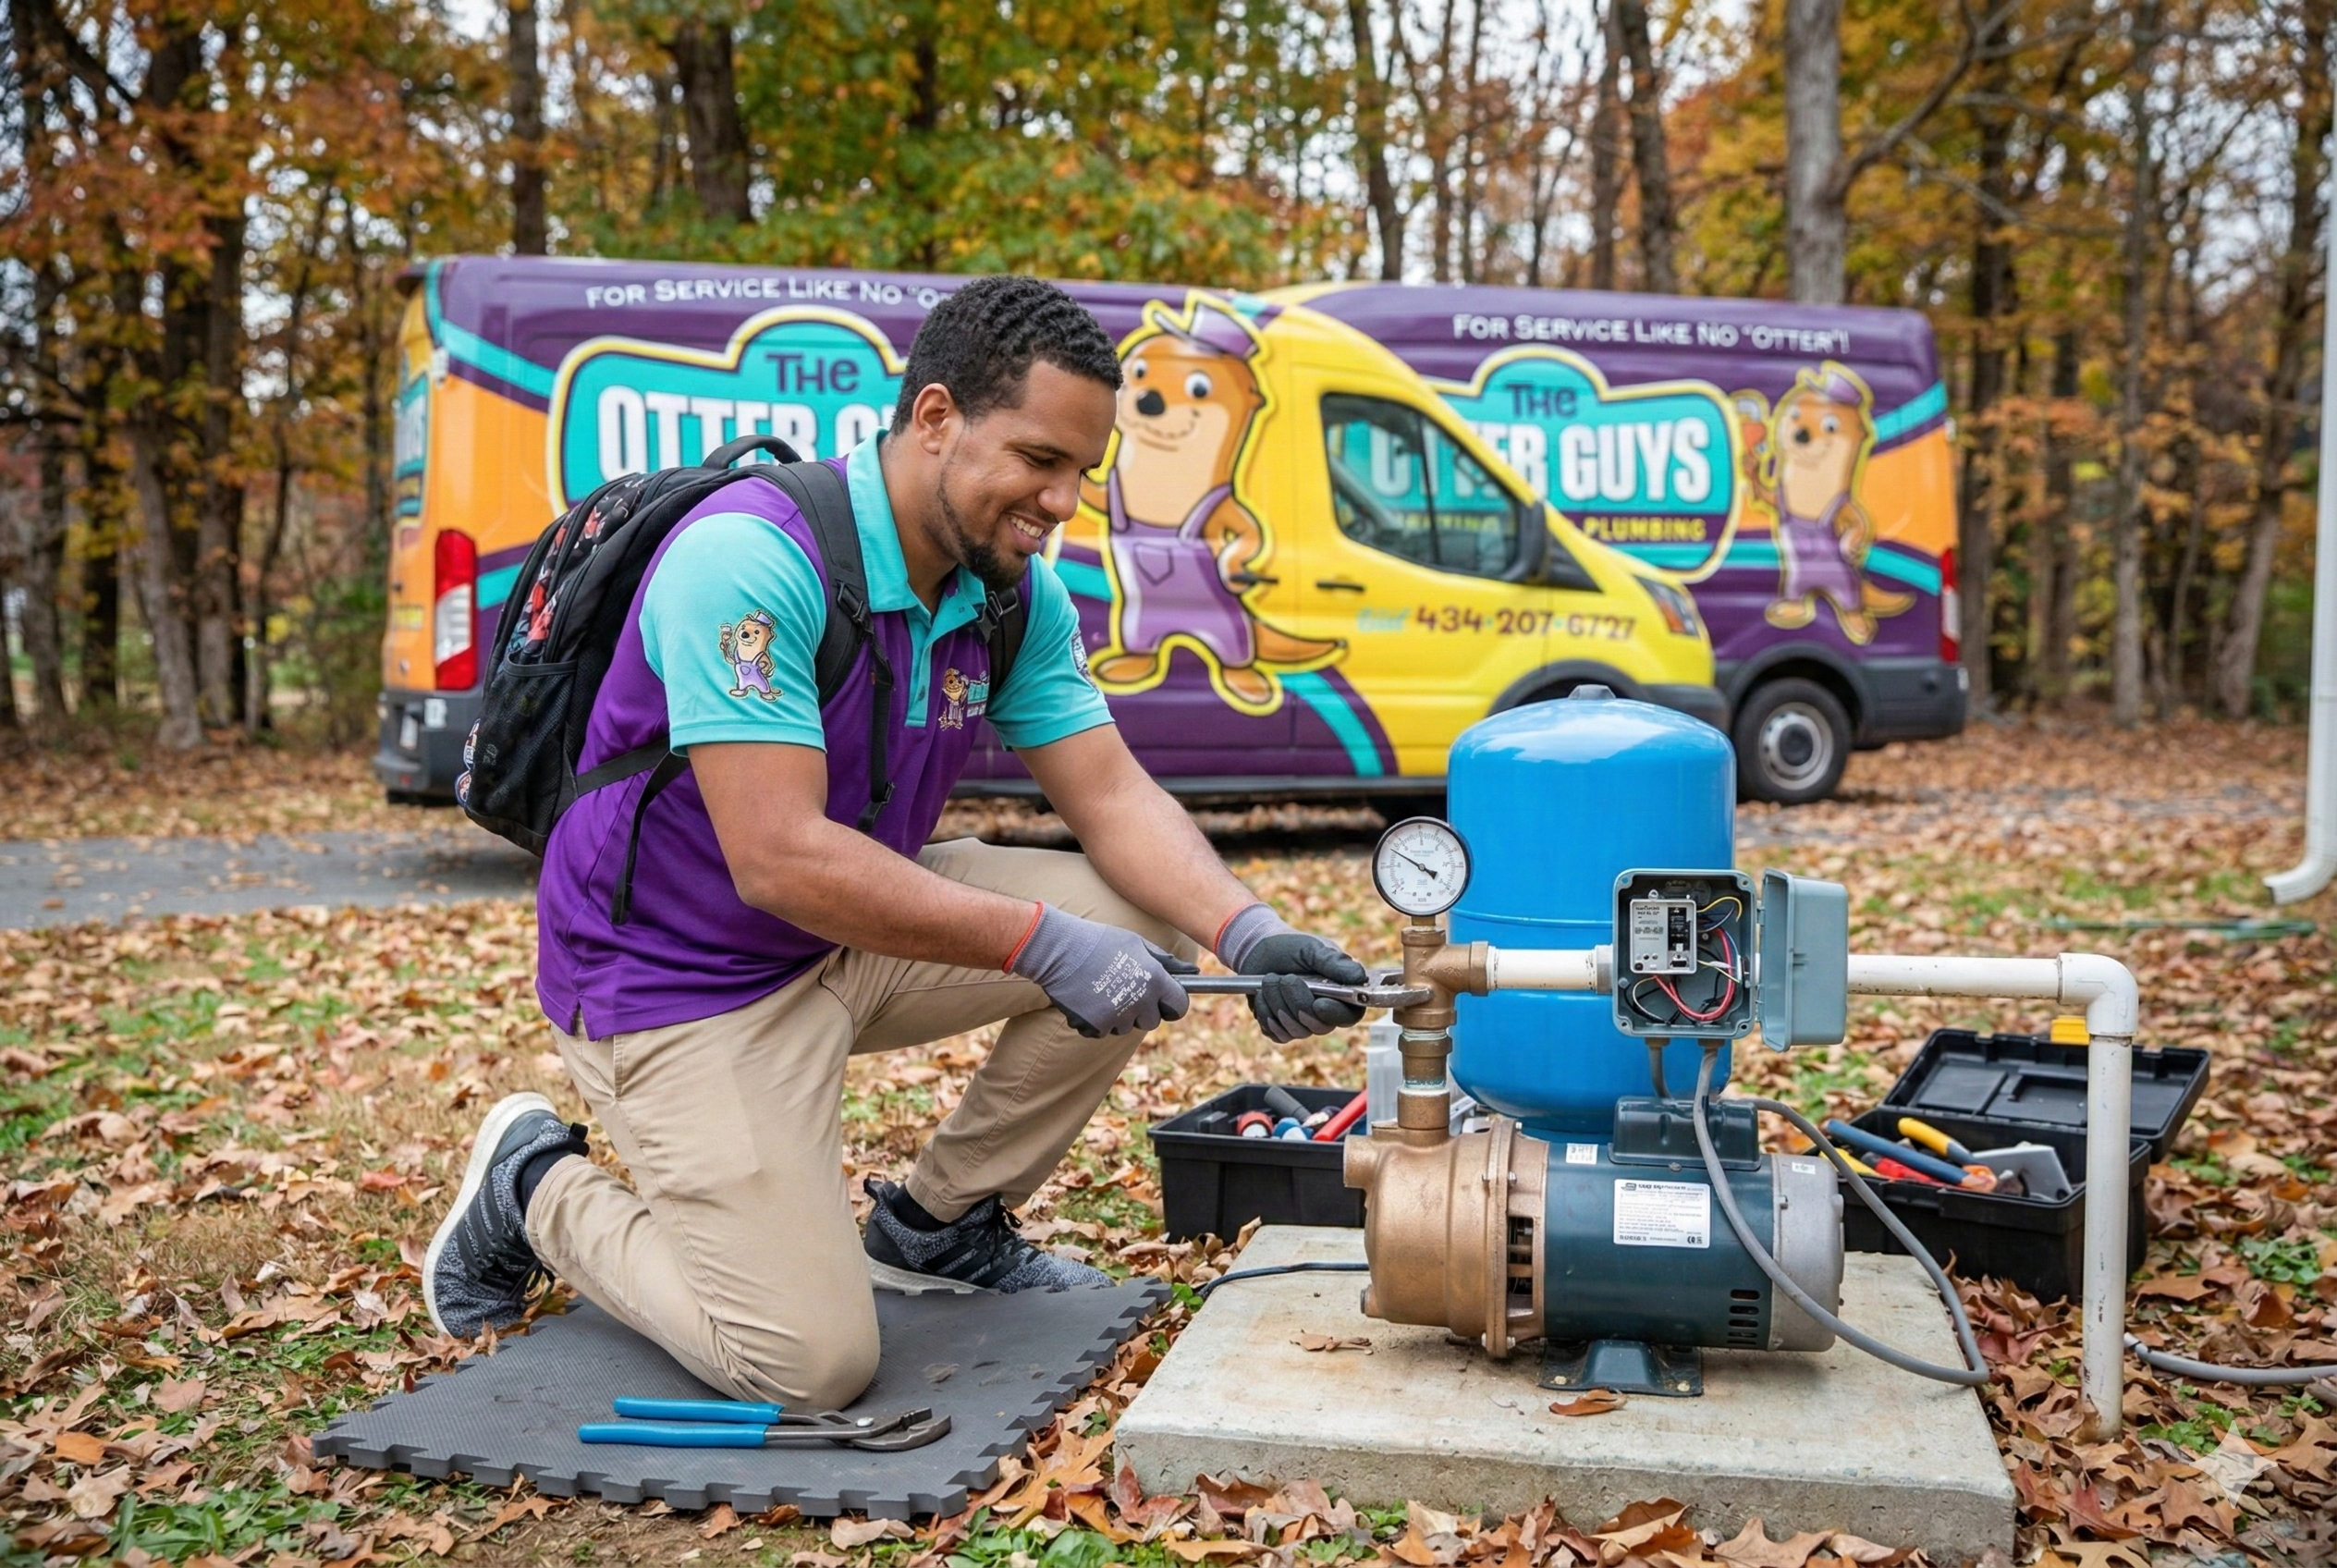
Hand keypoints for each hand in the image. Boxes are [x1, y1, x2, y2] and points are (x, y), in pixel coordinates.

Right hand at [1010, 904, 1195, 1037]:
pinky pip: (1103, 1031)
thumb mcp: (1137, 943)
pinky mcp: (1096, 1026)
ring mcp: (1117, 1016)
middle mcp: (1140, 1002)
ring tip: (1102, 989)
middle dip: (1143, 1010)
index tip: (1164, 1001)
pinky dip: (1097, 1020)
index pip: (1179, 1006)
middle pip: (1152, 1021)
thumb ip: (1165, 961)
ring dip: (1119, 1015)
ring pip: (1126, 1027)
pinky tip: (1088, 999)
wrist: (1059, 949)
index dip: (1172, 1004)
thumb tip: (1191, 972)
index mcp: (1154, 980)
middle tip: (1126, 990)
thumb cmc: (1100, 941)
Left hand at [1218, 903, 1369, 1042]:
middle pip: (1319, 1026)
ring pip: (1296, 1030)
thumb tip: (1360, 976)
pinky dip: (1265, 1013)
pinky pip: (1276, 1034)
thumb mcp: (1312, 949)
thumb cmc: (1291, 948)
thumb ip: (1335, 963)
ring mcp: (1302, 1023)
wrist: (1259, 951)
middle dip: (1298, 1003)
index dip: (1336, 1014)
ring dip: (1278, 1004)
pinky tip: (1262, 995)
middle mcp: (1324, 1012)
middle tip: (1285, 979)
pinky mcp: (1281, 1029)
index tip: (1319, 1003)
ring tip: (1270, 980)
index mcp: (1340, 993)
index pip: (1350, 1015)